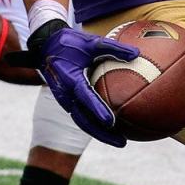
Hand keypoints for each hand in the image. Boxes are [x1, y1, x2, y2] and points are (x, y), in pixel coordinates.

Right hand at [27, 20, 138, 146]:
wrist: (47, 47)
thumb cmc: (72, 43)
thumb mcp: (92, 42)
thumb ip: (114, 48)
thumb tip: (137, 54)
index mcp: (70, 79)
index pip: (85, 97)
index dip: (97, 109)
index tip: (110, 121)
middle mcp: (66, 94)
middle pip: (83, 119)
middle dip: (102, 133)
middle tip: (121, 142)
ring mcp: (65, 100)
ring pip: (82, 121)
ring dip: (99, 133)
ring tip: (120, 141)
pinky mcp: (68, 101)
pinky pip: (82, 116)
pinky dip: (95, 124)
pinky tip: (111, 128)